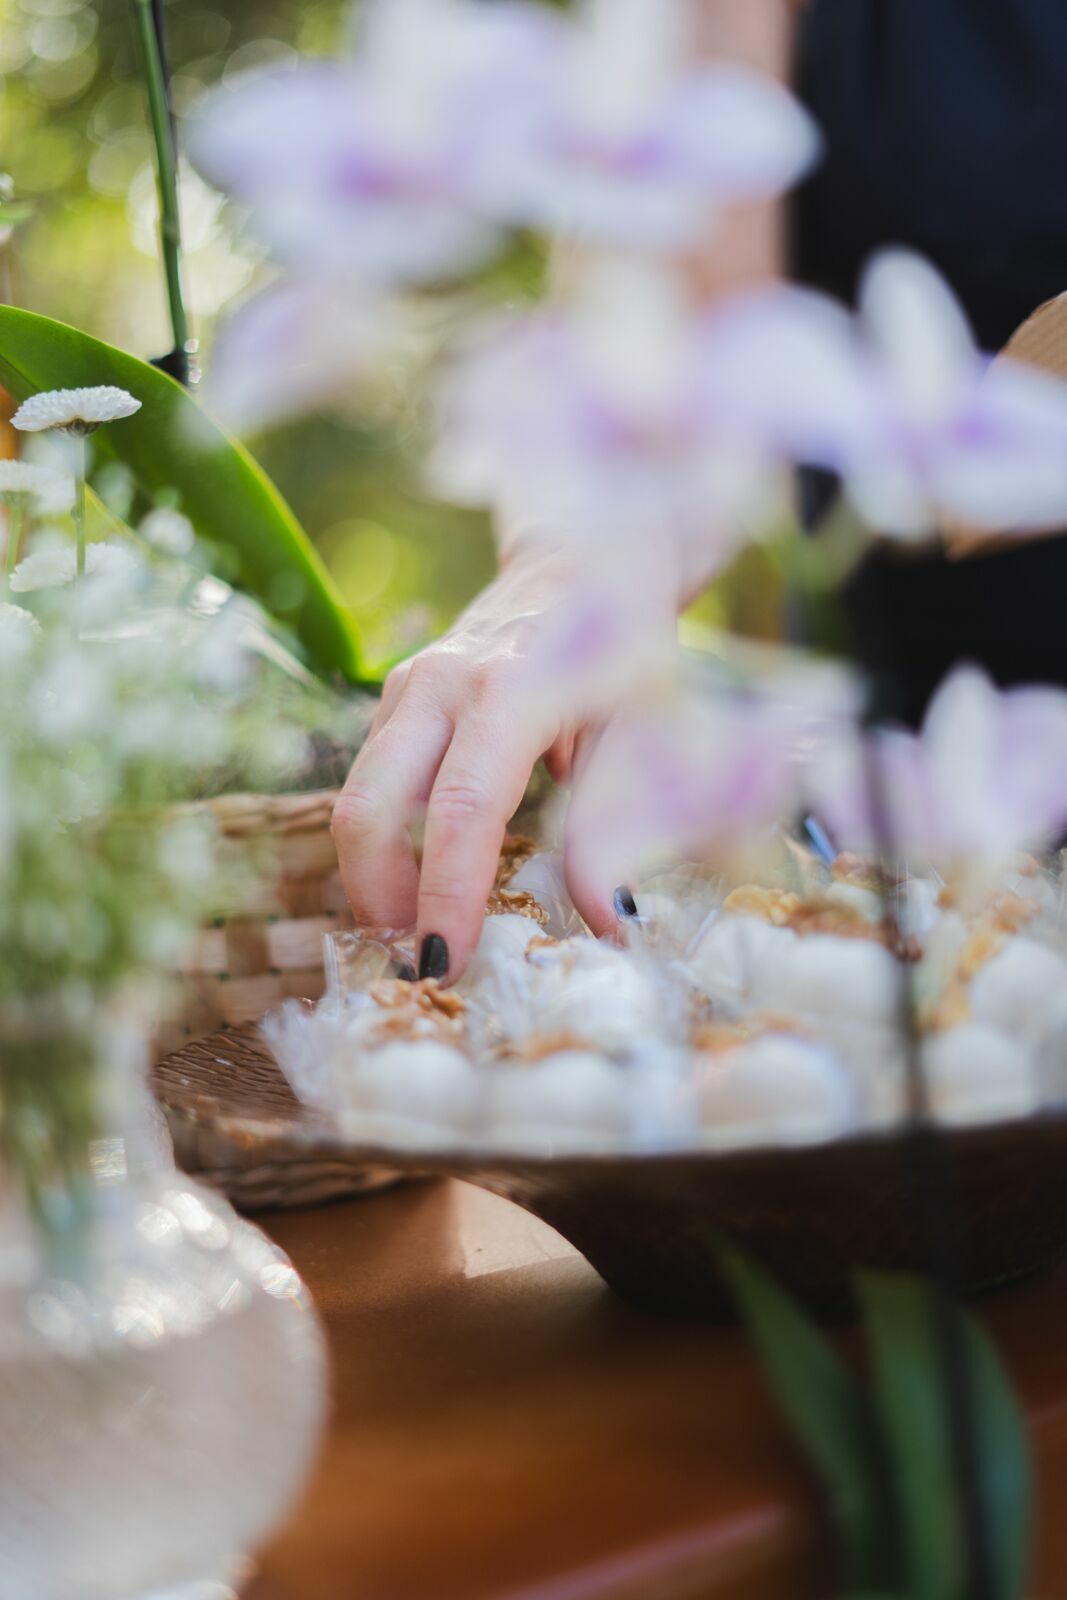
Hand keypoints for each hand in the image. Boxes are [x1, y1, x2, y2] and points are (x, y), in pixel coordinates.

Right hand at [332, 532, 688, 982]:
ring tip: (417, 934)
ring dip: (374, 878)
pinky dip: (382, 842)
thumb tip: (609, 923)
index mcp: (510, 691)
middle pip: (368, 809)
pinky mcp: (397, 696)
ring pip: (356, 799)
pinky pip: (371, 781)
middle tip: (419, 963)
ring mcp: (408, 686)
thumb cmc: (628, 645)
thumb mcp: (644, 729)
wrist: (587, 555)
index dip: (446, 897)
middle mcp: (440, 685)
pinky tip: (418, 883)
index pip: (460, 814)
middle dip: (380, 899)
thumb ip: (615, 824)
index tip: (445, 966)